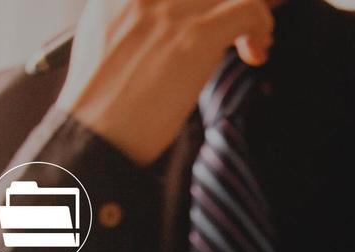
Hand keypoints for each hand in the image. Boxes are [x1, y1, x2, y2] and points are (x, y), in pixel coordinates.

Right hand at [56, 0, 274, 163]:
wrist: (93, 135)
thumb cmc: (97, 101)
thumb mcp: (100, 39)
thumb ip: (130, 16)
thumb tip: (167, 18)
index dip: (204, 1)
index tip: (210, 13)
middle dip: (225, 4)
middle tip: (236, 24)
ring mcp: (172, 9)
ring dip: (250, 12)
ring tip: (249, 41)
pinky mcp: (197, 34)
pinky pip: (248, 10)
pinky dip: (260, 28)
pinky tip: (254, 53)